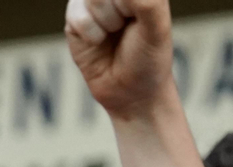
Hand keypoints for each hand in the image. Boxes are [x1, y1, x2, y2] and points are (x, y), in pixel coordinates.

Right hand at [66, 0, 178, 121]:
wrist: (129, 91)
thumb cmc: (148, 57)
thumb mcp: (158, 27)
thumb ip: (146, 2)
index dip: (131, 5)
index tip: (141, 17)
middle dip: (120, 11)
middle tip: (127, 26)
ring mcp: (93, 2)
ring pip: (92, 0)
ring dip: (107, 23)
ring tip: (113, 33)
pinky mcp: (74, 19)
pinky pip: (78, 18)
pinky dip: (92, 35)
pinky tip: (99, 42)